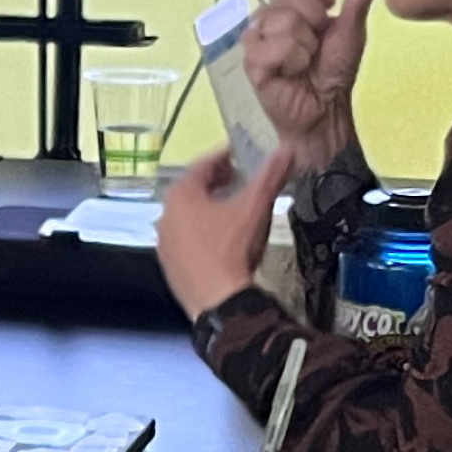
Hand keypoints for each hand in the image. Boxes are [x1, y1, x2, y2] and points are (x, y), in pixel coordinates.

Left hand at [154, 147, 289, 319]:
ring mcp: (164, 243)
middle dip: (214, 182)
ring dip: (207, 208)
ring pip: (187, 216)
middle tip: (236, 178)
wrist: (218, 301)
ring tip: (230, 207)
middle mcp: (165, 215)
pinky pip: (185, 240)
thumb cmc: (233, 247)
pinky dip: (201, 233)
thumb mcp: (255, 207)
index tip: (237, 154)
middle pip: (191, 190)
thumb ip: (270, 176)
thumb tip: (287, 150)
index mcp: (181, 195)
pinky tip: (220, 240)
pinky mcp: (169, 266)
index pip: (202, 166)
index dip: (222, 158)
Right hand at [244, 0, 389, 171]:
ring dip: (305, 45)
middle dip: (314, 20)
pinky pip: (275, 47)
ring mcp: (257, 35)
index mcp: (294, 1)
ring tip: (305, 60)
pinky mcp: (251, 59)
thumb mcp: (351, 33)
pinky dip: (292, 61)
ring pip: (283, 20)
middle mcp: (271, 12)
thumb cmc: (334, 71)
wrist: (324, 109)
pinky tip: (291, 72)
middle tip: (316, 42)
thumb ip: (358, 1)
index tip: (328, 7)